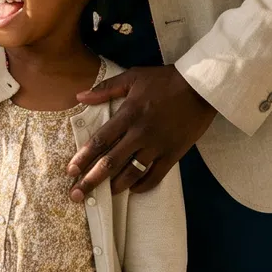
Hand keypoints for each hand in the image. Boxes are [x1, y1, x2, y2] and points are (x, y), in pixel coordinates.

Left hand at [69, 65, 213, 198]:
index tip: (70, 171)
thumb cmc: (165, 80)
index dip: (83, 158)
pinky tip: (133, 190)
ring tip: (104, 194)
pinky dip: (143, 185)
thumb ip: (105, 89)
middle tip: (78, 194)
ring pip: (132, 172)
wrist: (201, 87)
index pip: (100, 141)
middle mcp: (140, 133)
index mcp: (128, 115)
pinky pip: (156, 176)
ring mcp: (157, 146)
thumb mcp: (133, 77)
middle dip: (92, 180)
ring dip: (115, 186)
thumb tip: (80, 96)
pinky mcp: (173, 154)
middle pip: (111, 162)